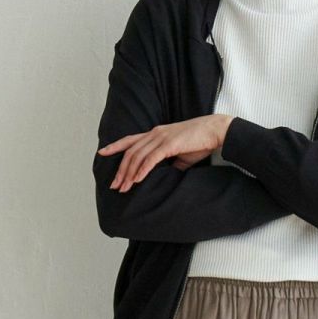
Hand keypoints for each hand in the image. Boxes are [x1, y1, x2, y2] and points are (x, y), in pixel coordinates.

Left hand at [99, 115, 230, 190]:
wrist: (215, 131)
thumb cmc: (200, 142)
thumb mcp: (182, 154)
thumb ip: (171, 163)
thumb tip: (167, 176)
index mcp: (156, 133)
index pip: (130, 140)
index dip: (115, 146)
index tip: (102, 153)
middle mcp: (155, 133)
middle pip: (130, 152)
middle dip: (120, 170)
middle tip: (114, 186)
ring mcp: (161, 138)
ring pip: (138, 156)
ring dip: (129, 174)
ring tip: (124, 188)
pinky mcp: (170, 144)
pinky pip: (152, 158)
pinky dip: (143, 170)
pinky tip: (138, 180)